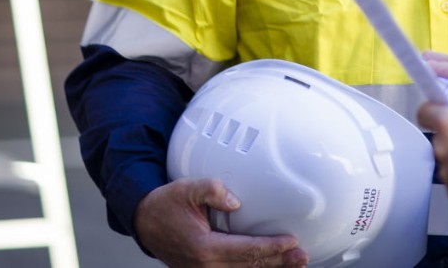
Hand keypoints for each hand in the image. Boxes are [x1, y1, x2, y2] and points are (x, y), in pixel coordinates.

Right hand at [133, 178, 308, 267]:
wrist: (145, 221)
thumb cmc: (165, 205)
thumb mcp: (187, 188)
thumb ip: (212, 190)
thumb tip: (236, 201)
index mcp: (203, 247)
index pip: (245, 250)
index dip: (270, 247)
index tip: (290, 241)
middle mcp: (204, 265)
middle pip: (249, 267)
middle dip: (277, 262)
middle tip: (301, 256)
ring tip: (294, 265)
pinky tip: (269, 266)